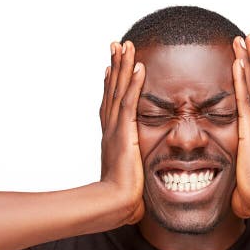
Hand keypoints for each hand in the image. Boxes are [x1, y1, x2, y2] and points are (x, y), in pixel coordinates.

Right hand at [99, 40, 145, 224]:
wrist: (115, 204)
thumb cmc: (123, 199)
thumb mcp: (130, 179)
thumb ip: (134, 172)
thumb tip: (139, 182)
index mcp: (112, 139)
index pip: (111, 106)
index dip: (110, 85)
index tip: (110, 68)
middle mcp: (110, 130)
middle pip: (111, 91)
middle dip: (114, 67)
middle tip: (116, 44)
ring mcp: (116, 130)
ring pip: (118, 91)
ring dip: (122, 66)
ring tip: (125, 45)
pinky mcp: (125, 133)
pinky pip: (130, 102)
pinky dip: (133, 83)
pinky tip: (138, 66)